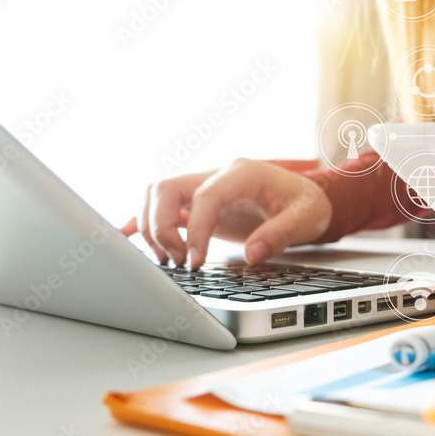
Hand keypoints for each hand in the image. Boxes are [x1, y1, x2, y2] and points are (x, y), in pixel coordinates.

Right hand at [120, 158, 331, 267]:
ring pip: (157, 195)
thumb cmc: (307, 204)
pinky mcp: (197, 204)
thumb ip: (280, 234)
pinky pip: (161, 206)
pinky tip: (126, 237)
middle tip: (179, 262)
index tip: (194, 261)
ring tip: (171, 261)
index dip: (194, 230)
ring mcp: (203, 187)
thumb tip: (251, 254)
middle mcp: (216, 175)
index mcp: (242, 173)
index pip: (204, 196)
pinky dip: (142, 220)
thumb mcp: (306, 218)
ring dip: (152, 227)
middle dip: (161, 226)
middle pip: (166, 188)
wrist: (308, 197)